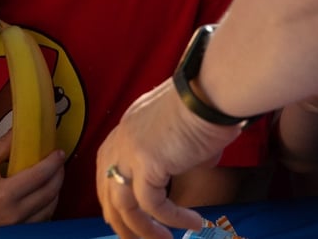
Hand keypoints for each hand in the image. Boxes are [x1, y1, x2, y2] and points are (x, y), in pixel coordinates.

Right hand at [0, 132, 64, 230]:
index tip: (59, 152)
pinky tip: (45, 196)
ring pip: (49, 210)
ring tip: (55, 177)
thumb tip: (23, 129)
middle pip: (49, 193)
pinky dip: (47, 207)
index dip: (53, 162)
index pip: (39, 175)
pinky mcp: (16, 235)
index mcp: (5, 194)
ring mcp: (16, 229)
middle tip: (60, 162)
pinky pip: (40, 221)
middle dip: (59, 175)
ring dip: (56, 192)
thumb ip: (5, 145)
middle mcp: (14, 215)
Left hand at [96, 79, 241, 238]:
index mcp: (126, 127)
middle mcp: (121, 138)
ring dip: (143, 231)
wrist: (211, 92)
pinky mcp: (147, 163)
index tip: (123, 216)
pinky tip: (193, 224)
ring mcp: (130, 151)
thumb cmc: (206, 104)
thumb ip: (182, 150)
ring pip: (124, 205)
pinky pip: (153, 205)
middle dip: (120, 221)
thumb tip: (198, 164)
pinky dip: (173, 219)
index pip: (106, 166)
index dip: (112, 195)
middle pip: (107, 190)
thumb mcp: (185, 131)